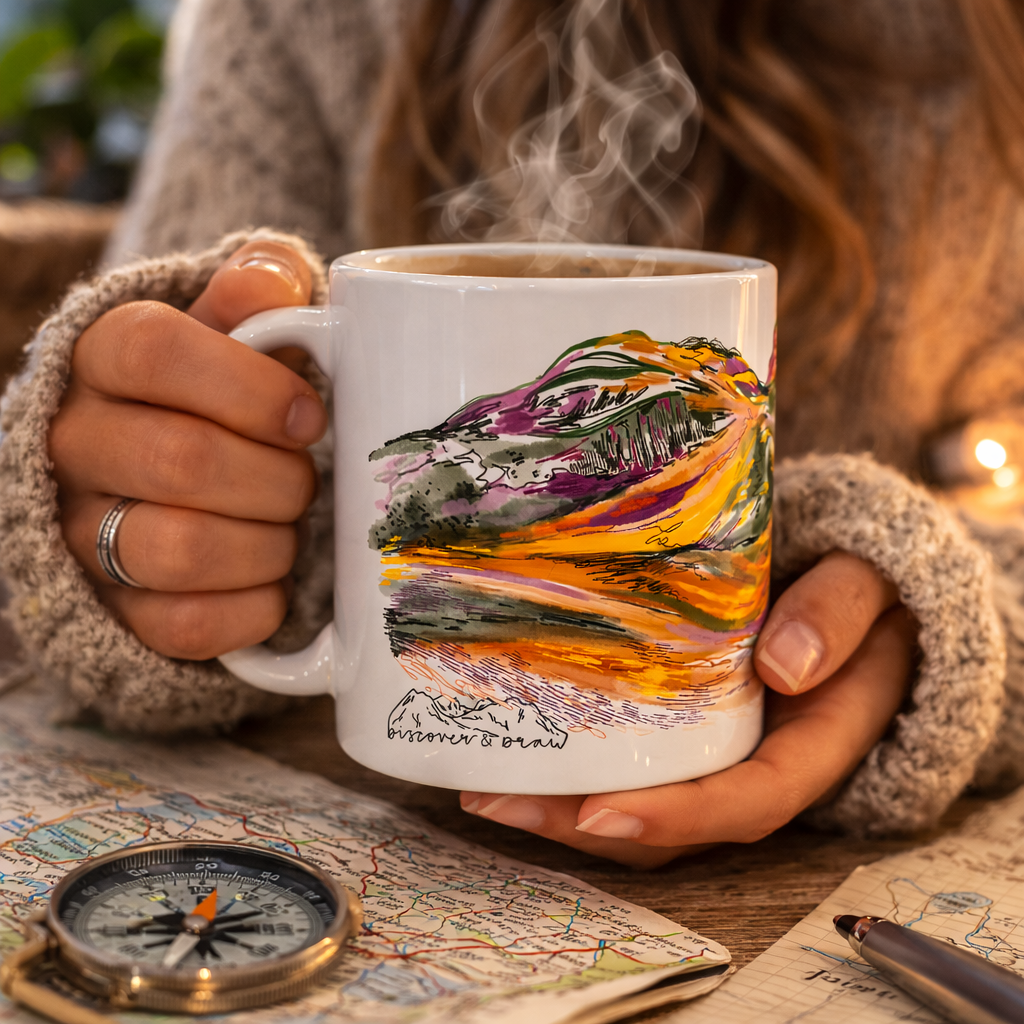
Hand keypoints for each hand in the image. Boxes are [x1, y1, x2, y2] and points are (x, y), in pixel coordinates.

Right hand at [49, 241, 326, 659]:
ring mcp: (81, 531)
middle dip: (278, 477)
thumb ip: (259, 285)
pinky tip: (272, 581)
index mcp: (103, 356)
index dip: (249, 387)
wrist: (172, 472)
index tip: (308, 415)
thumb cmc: (220, 391)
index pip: (152, 351)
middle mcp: (75, 442)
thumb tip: (278, 284)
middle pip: (180, 459)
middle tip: (305, 477)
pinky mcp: (112, 607)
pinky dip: (254, 608)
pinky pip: (185, 625)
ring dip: (268, 543)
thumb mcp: (235, 324)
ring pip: (179, 548)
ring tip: (288, 527)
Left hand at [459, 551, 916, 867]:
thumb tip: (783, 667)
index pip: (749, 801)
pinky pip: (636, 765)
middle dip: (583, 825)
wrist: (859, 588)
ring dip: (563, 808)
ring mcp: (722, 751)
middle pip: (675, 824)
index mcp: (817, 743)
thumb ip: (838, 612)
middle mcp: (762, 764)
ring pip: (645, 804)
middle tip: (497, 799)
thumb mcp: (870, 584)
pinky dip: (578, 769)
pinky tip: (517, 742)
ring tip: (481, 786)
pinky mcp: (690, 730)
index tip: (597, 814)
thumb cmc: (868, 586)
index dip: (676, 817)